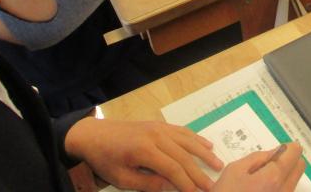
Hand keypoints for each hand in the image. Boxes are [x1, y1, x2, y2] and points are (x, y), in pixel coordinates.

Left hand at [65, 118, 222, 191]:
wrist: (93, 135)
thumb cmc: (105, 160)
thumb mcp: (121, 178)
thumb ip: (147, 183)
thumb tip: (170, 187)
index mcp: (145, 150)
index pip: (173, 169)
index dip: (186, 183)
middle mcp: (156, 136)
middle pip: (183, 156)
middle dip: (198, 173)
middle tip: (212, 186)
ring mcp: (159, 128)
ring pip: (187, 141)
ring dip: (204, 153)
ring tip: (218, 164)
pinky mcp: (159, 125)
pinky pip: (182, 131)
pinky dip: (196, 139)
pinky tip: (206, 145)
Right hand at [211, 142, 304, 191]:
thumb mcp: (235, 170)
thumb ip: (258, 157)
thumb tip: (275, 152)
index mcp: (273, 177)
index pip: (295, 152)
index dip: (287, 147)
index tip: (277, 150)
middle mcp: (284, 191)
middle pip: (300, 166)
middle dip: (289, 160)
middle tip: (270, 163)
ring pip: (294, 180)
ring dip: (284, 174)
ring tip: (262, 179)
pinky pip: (286, 191)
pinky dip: (280, 186)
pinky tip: (262, 189)